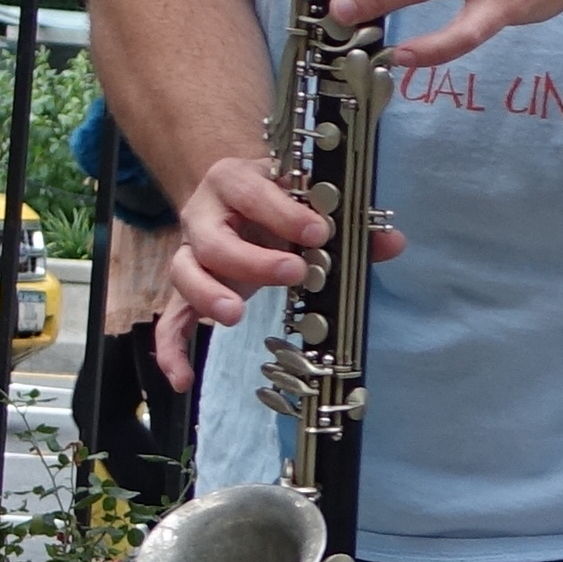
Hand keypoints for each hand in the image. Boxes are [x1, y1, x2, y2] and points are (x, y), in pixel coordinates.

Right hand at [153, 149, 404, 383]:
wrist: (238, 194)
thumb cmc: (280, 197)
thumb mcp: (310, 198)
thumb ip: (350, 222)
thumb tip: (392, 243)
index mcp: (234, 182)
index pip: (252, 192)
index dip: (284, 212)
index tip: (320, 232)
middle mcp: (204, 216)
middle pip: (214, 240)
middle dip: (252, 260)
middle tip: (293, 273)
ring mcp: (191, 253)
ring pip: (184, 273)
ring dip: (208, 296)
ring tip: (235, 316)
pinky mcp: (189, 287)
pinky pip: (170, 318)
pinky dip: (172, 348)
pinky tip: (183, 379)